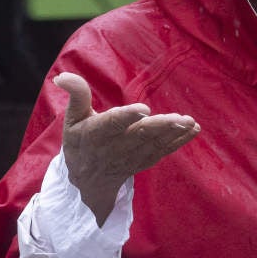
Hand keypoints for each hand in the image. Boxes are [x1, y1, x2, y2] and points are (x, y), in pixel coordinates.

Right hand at [54, 72, 199, 224]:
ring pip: (154, 145)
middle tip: (178, 118)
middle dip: (160, 126)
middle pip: (139, 135)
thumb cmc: (81, 141)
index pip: (111, 124)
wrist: (87, 181)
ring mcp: (131, 157)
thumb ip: (76, 95)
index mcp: (95, 134)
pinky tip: (193, 129)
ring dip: (173, 134)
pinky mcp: (144, 162)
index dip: (127, 117)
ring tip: (189, 122)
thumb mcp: (72, 119)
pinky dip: (179, 142)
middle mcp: (114, 147)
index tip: (143, 108)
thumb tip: (62, 76)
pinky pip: (163, 151)